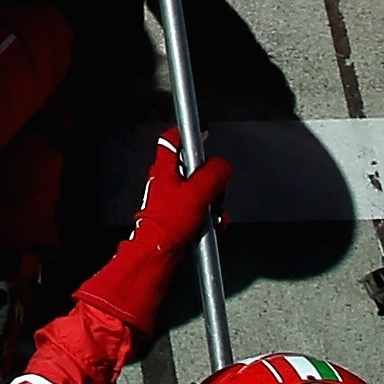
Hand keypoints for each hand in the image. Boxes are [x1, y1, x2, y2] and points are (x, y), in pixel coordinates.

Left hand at [119, 136, 233, 258]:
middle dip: (211, 178)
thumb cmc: (169, 222)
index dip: (187, 133)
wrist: (160, 251)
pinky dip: (210, 213)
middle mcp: (166, 180)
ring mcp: (173, 196)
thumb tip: (223, 165)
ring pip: (201, 188)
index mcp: (164, 168)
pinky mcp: (179, 212)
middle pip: (195, 166)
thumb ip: (212, 175)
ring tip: (213, 212)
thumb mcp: (197, 193)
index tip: (202, 132)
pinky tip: (213, 223)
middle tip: (214, 190)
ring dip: (213, 200)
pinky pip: (201, 206)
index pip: (172, 140)